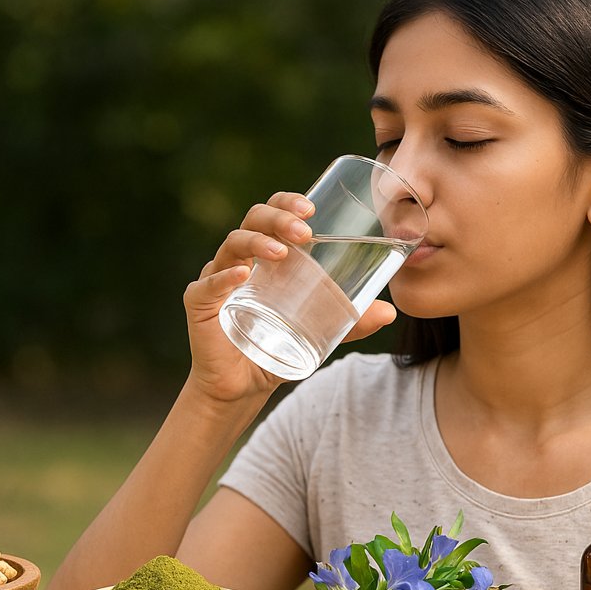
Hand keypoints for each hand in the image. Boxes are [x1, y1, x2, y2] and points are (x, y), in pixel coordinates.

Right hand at [183, 192, 397, 401]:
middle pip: (252, 220)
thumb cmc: (277, 346)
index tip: (311, 207)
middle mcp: (238, 259)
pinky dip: (223, 277)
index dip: (286, 203)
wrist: (243, 387)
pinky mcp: (200, 305)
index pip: (271, 213)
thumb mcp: (321, 331)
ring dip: (257, 242)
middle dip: (277, 217)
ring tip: (281, 252)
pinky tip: (242, 276)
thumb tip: (390, 312)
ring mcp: (216, 279)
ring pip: (231, 245)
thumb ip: (352, 321)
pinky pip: (207, 285)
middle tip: (304, 229)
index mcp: (265, 255)